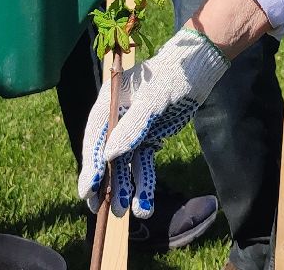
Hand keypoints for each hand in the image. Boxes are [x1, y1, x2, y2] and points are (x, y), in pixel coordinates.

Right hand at [79, 28, 229, 217]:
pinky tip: (143, 205)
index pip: (95, 138)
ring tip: (124, 213)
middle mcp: (116, 119)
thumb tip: (109, 156)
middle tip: (99, 210)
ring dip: (124, 188)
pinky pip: (142, 165)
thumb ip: (132, 127)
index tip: (87, 191)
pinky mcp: (149, 139)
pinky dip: (143, 183)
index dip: (90, 165)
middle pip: (105, 156)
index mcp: (108, 103)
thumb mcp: (153, 100)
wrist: (197, 70)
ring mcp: (133, 131)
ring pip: (124, 165)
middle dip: (103, 183)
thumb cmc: (171, 77)